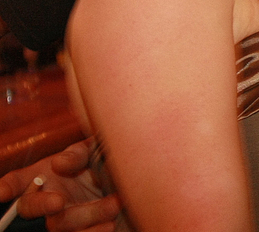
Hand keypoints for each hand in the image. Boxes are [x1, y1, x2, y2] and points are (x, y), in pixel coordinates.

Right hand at [0, 139, 119, 231]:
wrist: (129, 181)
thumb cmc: (104, 162)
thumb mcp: (93, 152)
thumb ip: (77, 154)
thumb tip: (59, 163)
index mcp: (45, 176)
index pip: (17, 180)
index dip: (6, 186)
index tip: (2, 193)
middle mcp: (48, 199)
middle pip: (30, 207)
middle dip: (40, 204)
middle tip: (59, 200)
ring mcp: (63, 219)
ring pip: (60, 224)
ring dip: (86, 215)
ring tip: (113, 205)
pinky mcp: (80, 231)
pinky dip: (96, 231)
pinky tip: (111, 224)